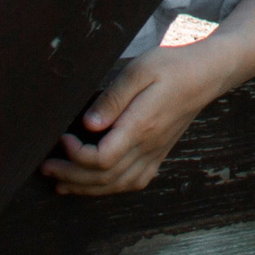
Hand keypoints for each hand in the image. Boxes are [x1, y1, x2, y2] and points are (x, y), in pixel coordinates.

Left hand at [42, 43, 224, 194]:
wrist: (207, 74)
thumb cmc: (172, 66)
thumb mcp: (140, 71)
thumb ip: (112, 98)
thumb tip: (88, 124)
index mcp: (141, 126)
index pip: (102, 159)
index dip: (76, 156)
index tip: (62, 138)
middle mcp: (149, 146)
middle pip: (105, 177)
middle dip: (72, 177)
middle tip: (47, 168)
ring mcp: (155, 153)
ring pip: (118, 184)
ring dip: (87, 188)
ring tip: (62, 183)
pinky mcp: (159, 153)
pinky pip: (134, 181)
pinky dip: (111, 188)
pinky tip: (97, 184)